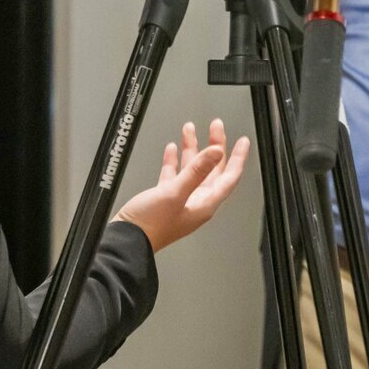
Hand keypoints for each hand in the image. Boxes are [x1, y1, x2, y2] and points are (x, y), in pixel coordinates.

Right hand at [114, 119, 250, 252]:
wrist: (125, 242)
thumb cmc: (150, 226)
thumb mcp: (175, 193)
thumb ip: (196, 171)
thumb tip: (216, 152)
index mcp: (204, 203)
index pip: (229, 177)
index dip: (237, 158)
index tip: (243, 141)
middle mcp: (196, 202)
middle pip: (212, 169)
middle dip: (214, 146)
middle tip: (216, 126)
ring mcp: (180, 201)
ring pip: (191, 169)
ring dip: (192, 149)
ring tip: (190, 128)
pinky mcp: (163, 200)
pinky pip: (174, 176)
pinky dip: (174, 161)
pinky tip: (171, 149)